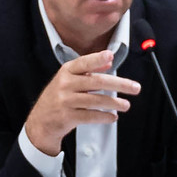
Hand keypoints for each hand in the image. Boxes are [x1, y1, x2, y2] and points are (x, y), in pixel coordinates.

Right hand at [22, 50, 142, 153]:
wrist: (41, 120)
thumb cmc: (58, 97)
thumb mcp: (68, 79)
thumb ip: (87, 70)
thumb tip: (108, 60)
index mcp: (66, 71)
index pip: (84, 63)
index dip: (97, 59)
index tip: (111, 56)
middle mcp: (65, 84)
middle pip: (97, 82)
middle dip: (120, 84)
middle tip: (135, 88)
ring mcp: (66, 101)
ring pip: (97, 100)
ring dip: (115, 103)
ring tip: (126, 105)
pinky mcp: (68, 117)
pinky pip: (91, 116)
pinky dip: (105, 117)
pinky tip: (113, 116)